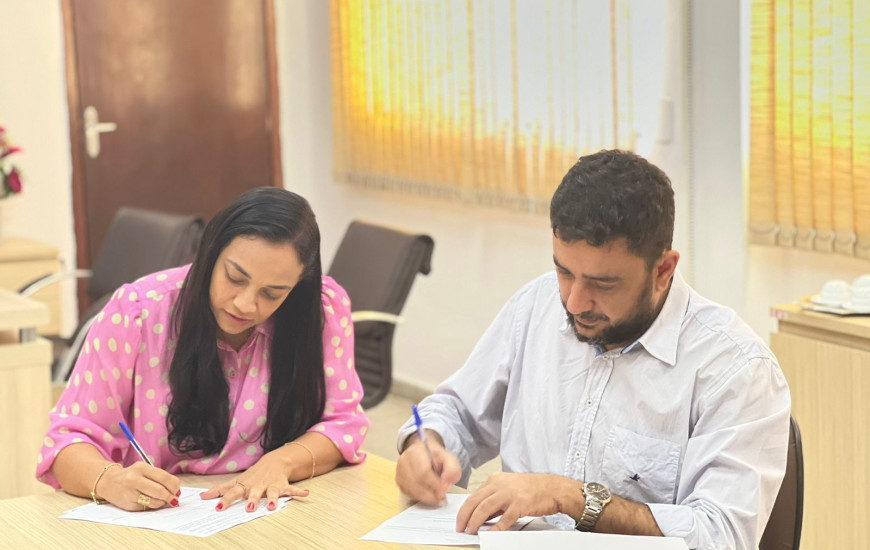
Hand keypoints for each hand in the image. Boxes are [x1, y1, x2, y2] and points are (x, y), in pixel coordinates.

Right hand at [99, 462, 180, 511]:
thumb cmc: (131, 476)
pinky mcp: (128, 505)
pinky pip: (147, 508)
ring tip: (163, 500)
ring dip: (163, 503)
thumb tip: (176, 492)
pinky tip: (152, 502)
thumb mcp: (145, 470)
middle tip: (173, 498)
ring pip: (154, 501)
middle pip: (160, 491)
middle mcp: (134, 479)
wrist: (108, 482)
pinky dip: (153, 506)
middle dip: (170, 496)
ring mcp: (130, 493)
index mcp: (141, 467)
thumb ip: (160, 479)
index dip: (175, 486)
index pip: (165, 478)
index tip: (177, 490)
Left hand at [200, 449, 309, 511]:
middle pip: (254, 492)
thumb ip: (221, 490)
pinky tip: (305, 494)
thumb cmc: (253, 475)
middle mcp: (258, 485)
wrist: (275, 461)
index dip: (226, 499)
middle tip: (249, 508)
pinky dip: (299, 492)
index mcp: (246, 485)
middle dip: (252, 499)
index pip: (234, 492)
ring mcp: (271, 485)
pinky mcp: (283, 486)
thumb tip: (202, 496)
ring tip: (272, 505)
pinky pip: (292, 489)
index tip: (219, 507)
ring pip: (272, 492)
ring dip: (273, 498)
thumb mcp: (237, 481)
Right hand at [395, 438, 461, 503]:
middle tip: (442, 496)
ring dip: (426, 497)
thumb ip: (452, 469)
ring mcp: (399, 471)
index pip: (424, 471)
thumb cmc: (436, 457)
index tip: (445, 490)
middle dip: (431, 493)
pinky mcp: (398, 481)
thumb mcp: (449, 458)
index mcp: (416, 451)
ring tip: (437, 497)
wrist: (424, 453)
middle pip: (416, 482)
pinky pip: (408, 494)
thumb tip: (447, 481)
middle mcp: (404, 460)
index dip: (435, 484)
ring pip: (411, 490)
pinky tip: (428, 495)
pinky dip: (420, 497)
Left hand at [456, 472, 583, 533]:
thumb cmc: (532, 490)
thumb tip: (480, 516)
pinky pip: (504, 518)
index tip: (460, 521)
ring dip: (475, 521)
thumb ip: (494, 501)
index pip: (473, 495)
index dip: (464, 510)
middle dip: (465, 516)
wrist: (553, 488)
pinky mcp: (520, 503)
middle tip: (461, 528)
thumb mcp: (508, 489)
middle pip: (475, 501)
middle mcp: (500, 484)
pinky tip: (490, 533)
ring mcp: (510, 493)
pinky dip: (496, 527)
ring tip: (471, 531)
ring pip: (485, 508)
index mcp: (495, 480)